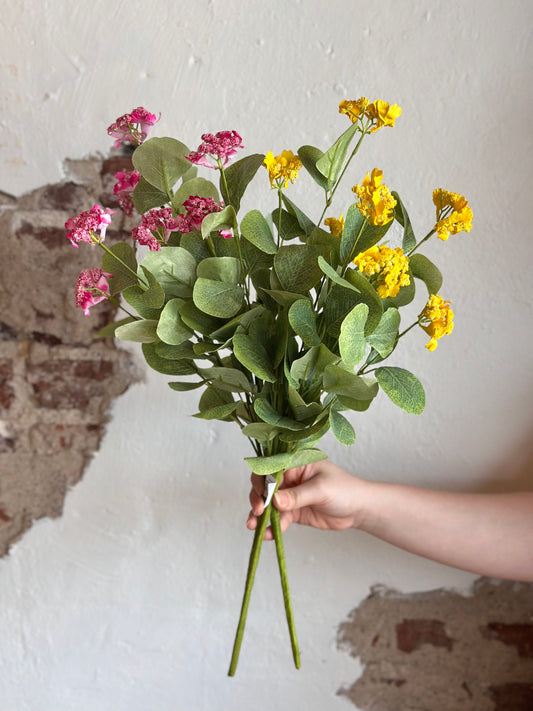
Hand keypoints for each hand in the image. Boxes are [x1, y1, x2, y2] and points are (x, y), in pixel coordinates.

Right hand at [247, 460, 365, 538]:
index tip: (261, 496)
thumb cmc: (345, 490)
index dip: (262, 481)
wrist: (359, 510)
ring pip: (269, 504)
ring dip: (260, 515)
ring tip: (253, 527)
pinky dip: (271, 526)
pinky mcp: (294, 512)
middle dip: (258, 499)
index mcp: (296, 463)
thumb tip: (274, 501)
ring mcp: (290, 495)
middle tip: (256, 512)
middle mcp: (290, 477)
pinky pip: (278, 519)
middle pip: (265, 486)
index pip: (271, 468)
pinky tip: (266, 534)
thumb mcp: (321, 489)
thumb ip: (297, 495)